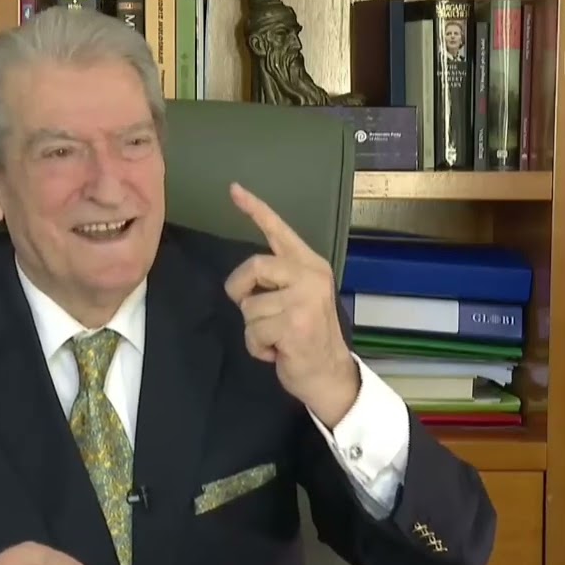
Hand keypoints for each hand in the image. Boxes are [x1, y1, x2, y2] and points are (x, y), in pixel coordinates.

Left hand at [224, 182, 360, 425]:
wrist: (330, 375)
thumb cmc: (309, 338)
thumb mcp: (300, 299)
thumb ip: (278, 280)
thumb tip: (244, 278)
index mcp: (310, 265)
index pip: (279, 231)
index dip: (255, 209)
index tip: (234, 189)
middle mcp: (310, 276)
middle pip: (253, 266)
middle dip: (241, 290)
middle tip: (253, 310)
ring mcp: (304, 300)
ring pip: (249, 306)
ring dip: (254, 329)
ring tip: (277, 338)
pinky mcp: (294, 325)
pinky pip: (253, 332)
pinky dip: (258, 348)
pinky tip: (278, 351)